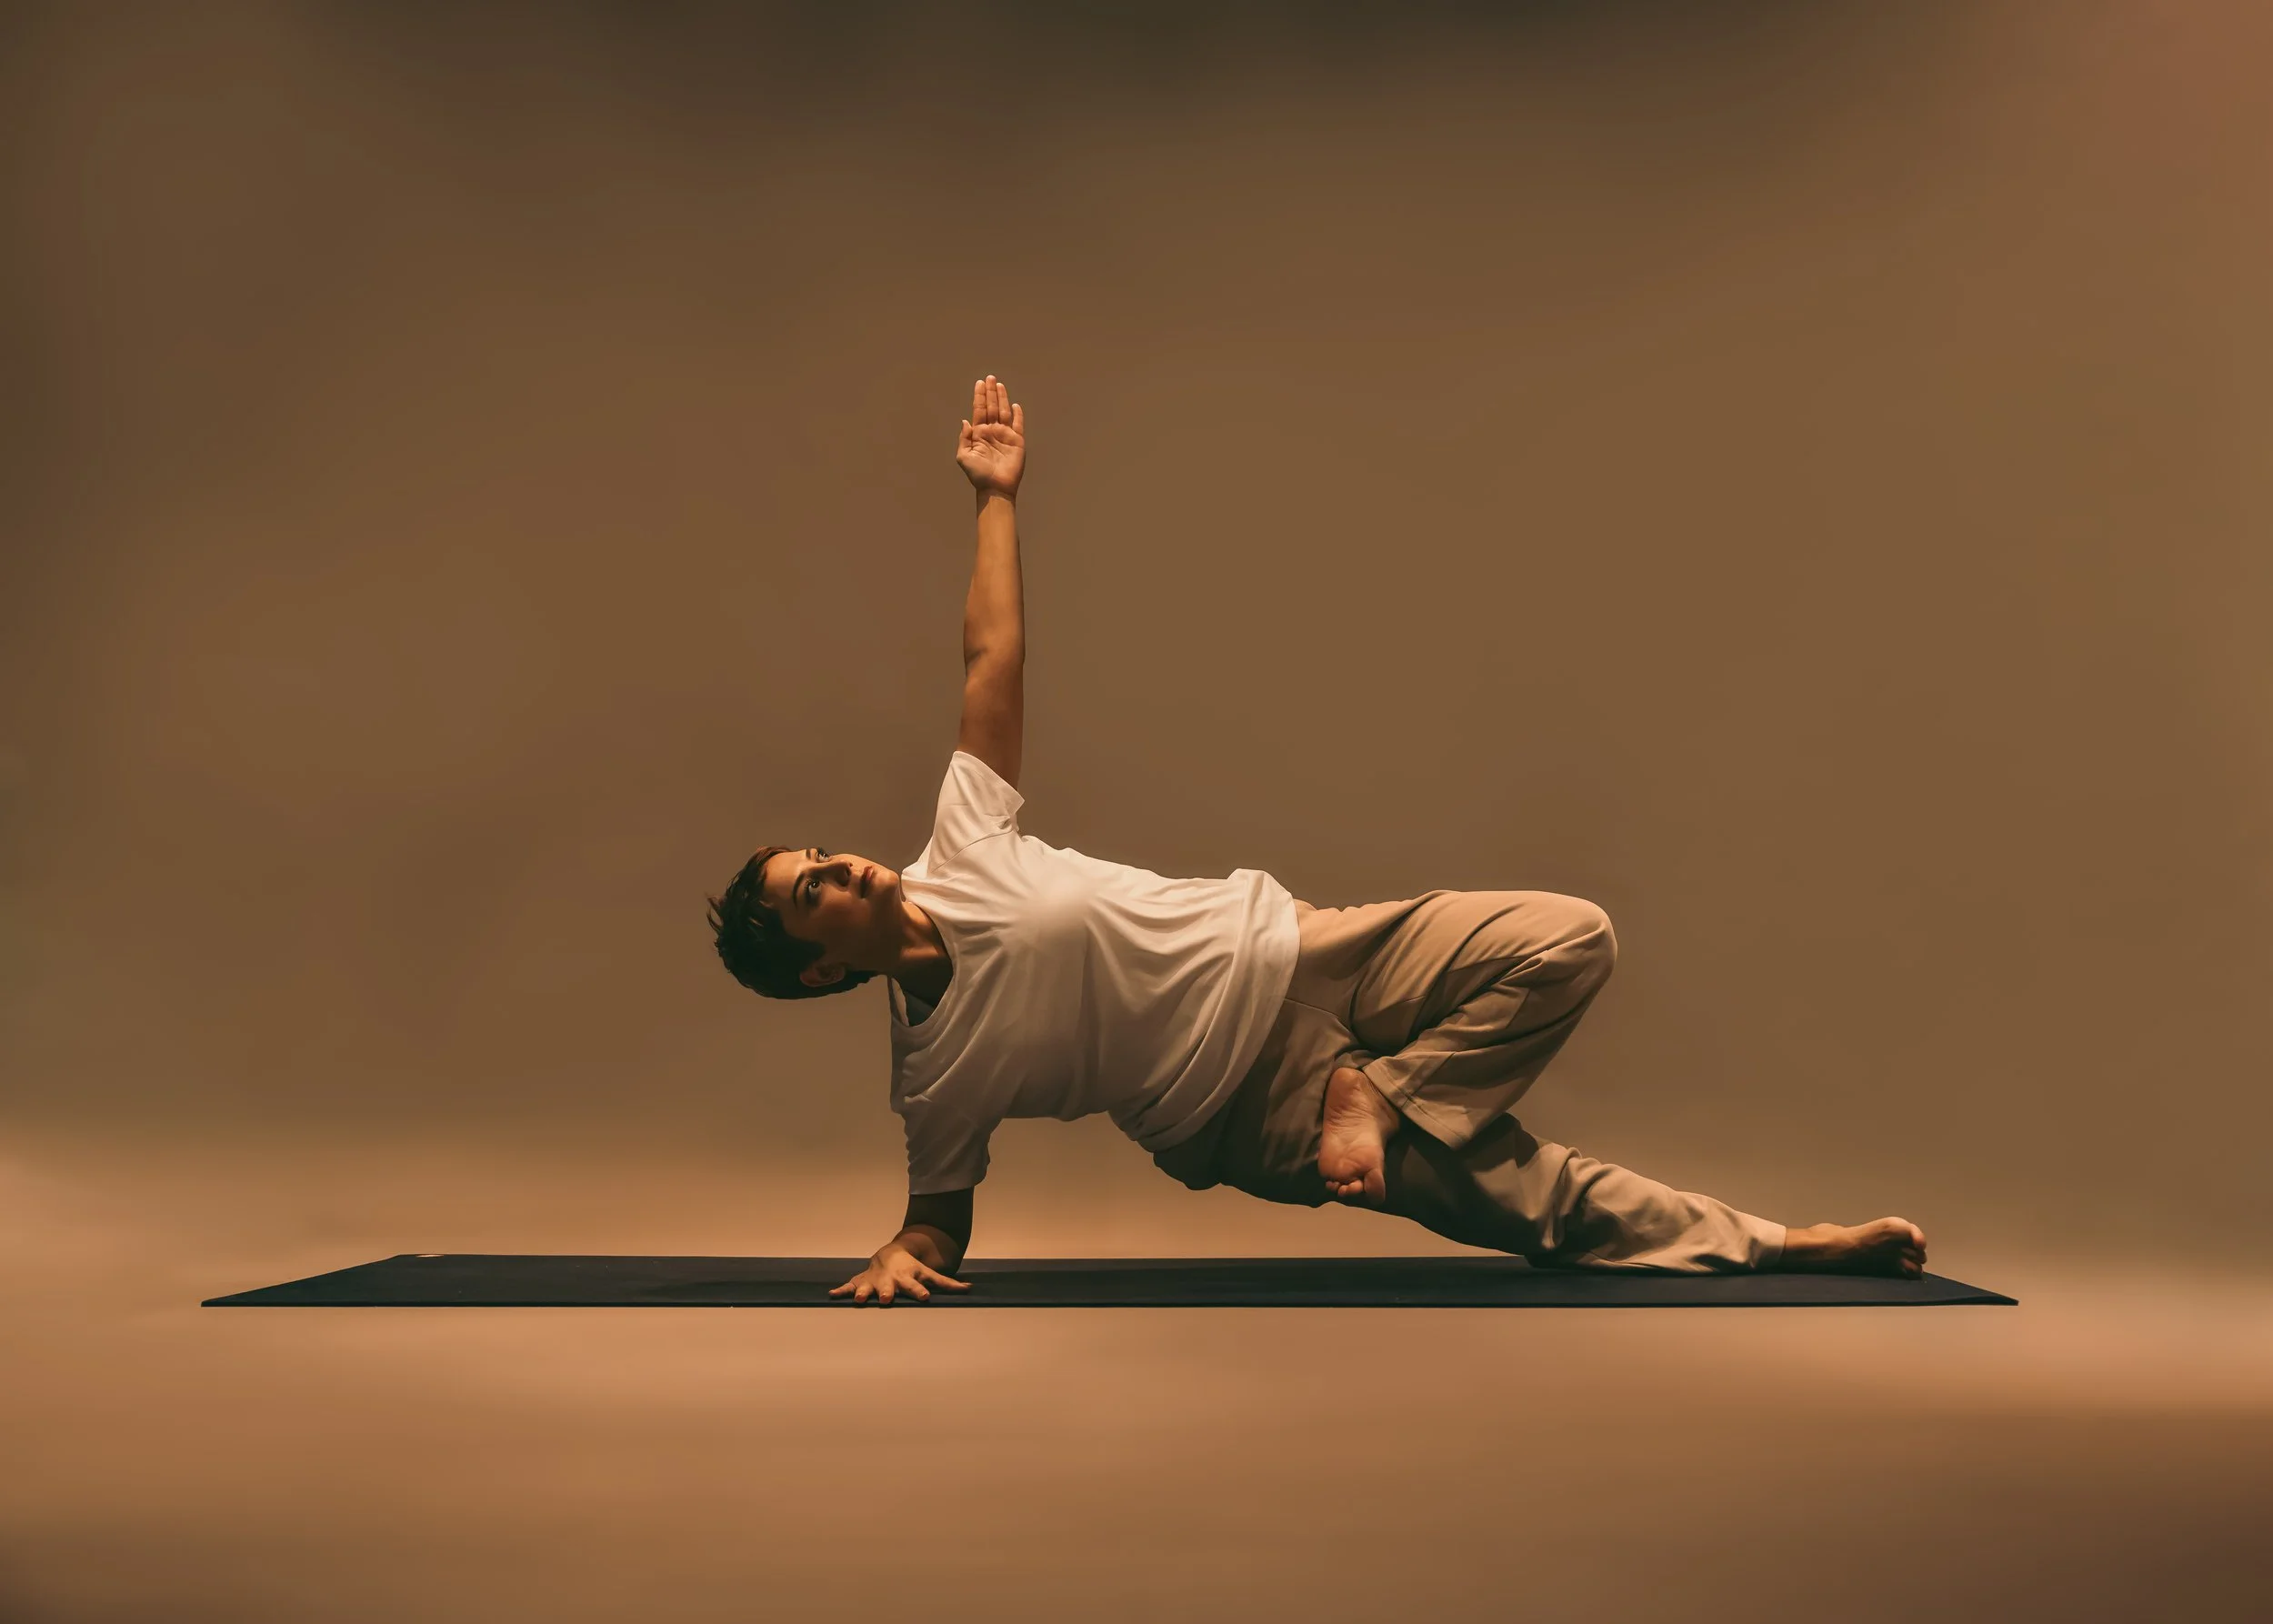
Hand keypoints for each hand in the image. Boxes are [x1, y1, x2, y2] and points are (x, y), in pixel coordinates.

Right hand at [828, 1242, 971, 1306]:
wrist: (891, 1255)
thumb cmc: (912, 1269)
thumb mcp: (929, 1274)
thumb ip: (947, 1284)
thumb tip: (970, 1289)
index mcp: (908, 1278)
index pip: (916, 1286)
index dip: (920, 1291)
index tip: (924, 1297)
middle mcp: (890, 1280)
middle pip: (888, 1287)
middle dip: (886, 1293)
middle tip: (885, 1300)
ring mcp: (874, 1280)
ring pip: (867, 1287)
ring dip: (862, 1293)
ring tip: (857, 1300)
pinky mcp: (861, 1281)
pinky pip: (849, 1286)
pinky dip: (841, 1290)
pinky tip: (831, 1295)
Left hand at [955, 375, 1023, 496]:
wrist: (995, 488)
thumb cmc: (978, 475)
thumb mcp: (963, 456)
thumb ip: (964, 438)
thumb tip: (965, 421)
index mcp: (979, 433)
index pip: (979, 410)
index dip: (979, 397)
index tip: (979, 383)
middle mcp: (992, 431)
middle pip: (992, 407)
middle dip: (990, 392)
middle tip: (990, 377)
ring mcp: (1005, 435)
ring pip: (1004, 412)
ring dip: (1002, 398)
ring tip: (999, 385)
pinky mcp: (1017, 441)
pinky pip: (1018, 424)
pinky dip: (1017, 414)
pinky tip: (1014, 405)